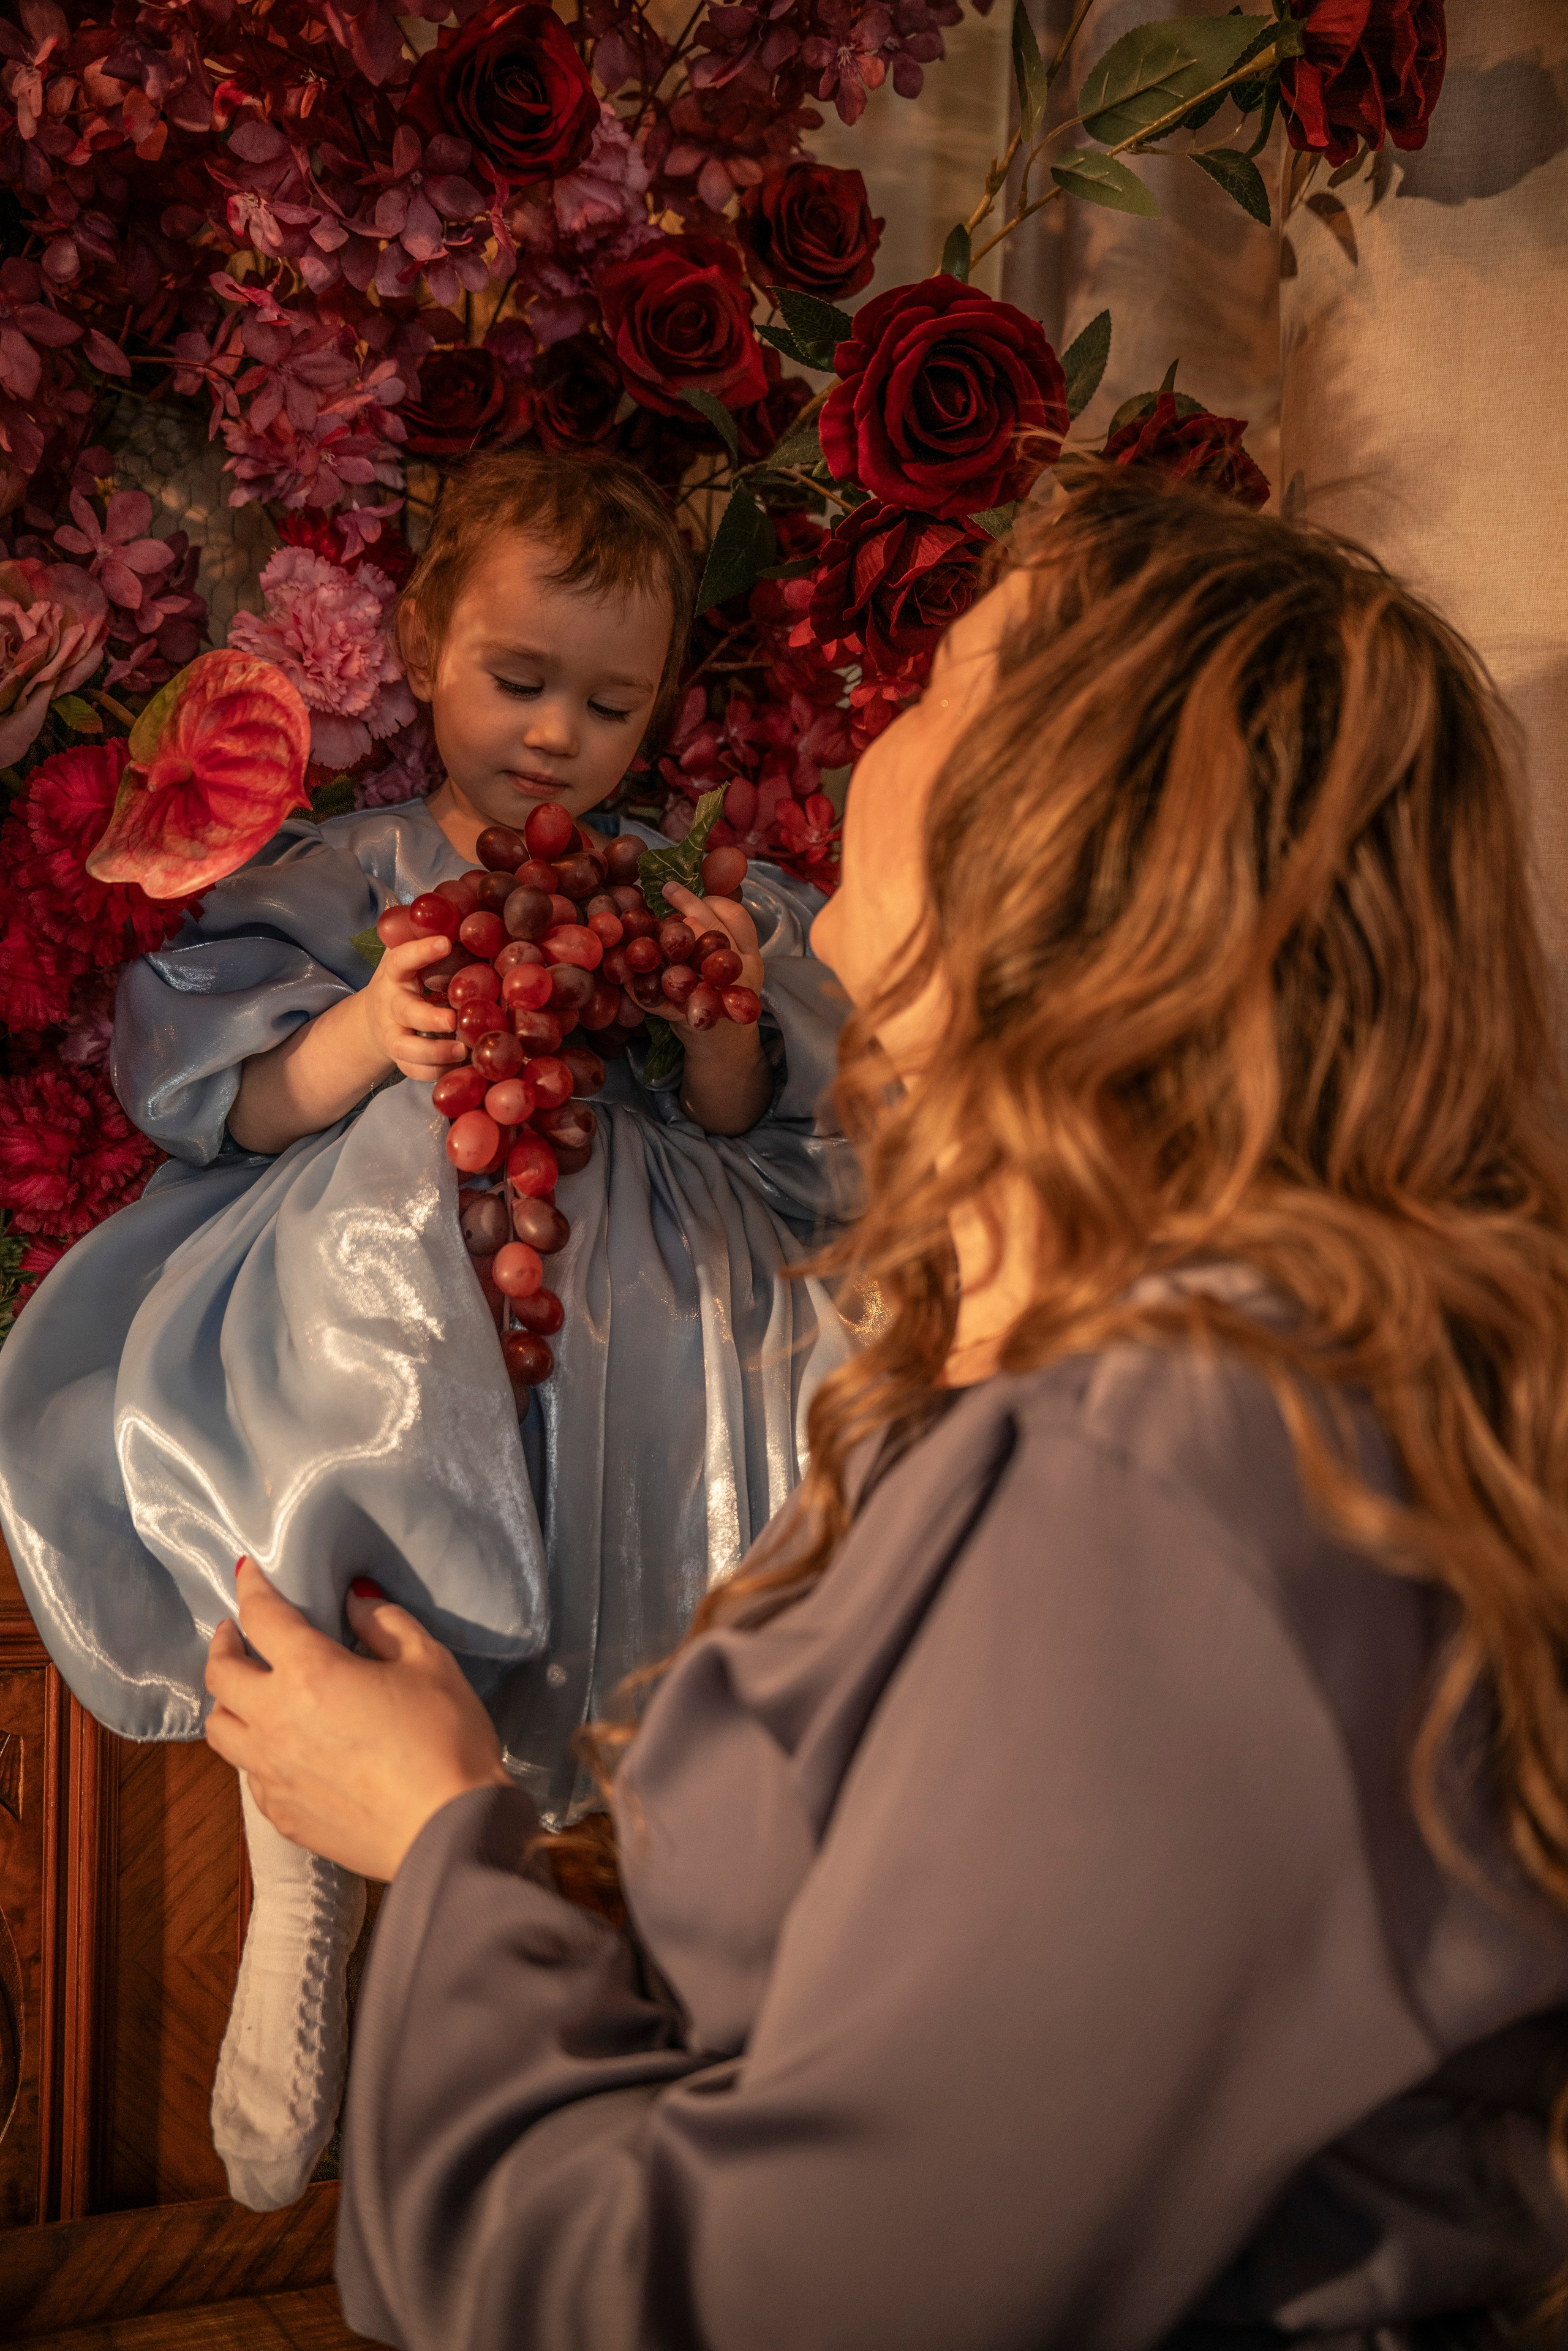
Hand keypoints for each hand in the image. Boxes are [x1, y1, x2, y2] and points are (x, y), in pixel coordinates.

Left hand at [204, 1559, 509, 1880]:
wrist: (447, 1831)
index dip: (251, 1588)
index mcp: (310, 1672)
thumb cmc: (445, 1738)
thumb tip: (354, 1601)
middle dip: (224, 1644)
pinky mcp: (280, 1814)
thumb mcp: (429, 1662)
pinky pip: (247, 1773)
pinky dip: (252, 1750)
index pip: (263, 1617)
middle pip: (221, 1674)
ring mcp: (271, 1772)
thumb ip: (384, 1623)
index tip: (246, 1572)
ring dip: (227, 1701)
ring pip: (219, 1729)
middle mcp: (274, 1720)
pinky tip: (278, 1748)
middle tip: (237, 1633)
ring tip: (247, 1692)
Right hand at [362, 933, 467, 1081]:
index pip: (402, 959)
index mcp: (395, 974)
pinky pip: (415, 1070)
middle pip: (405, 1012)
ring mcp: (393, 1035)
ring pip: (407, 1048)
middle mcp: (391, 1006)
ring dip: (434, 1053)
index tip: (446, 942)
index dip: (421, 951)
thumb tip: (461, 911)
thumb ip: (425, 939)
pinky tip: (462, 1068)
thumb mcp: (407, 957)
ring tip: (463, 1051)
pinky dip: (436, 1073)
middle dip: (429, 1016)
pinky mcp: (400, 1059)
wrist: (375, 1019)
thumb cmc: (405, 980)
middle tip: (454, 1019)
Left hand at [657, 883, 770, 1134]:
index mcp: (748, 954)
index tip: (682, 887)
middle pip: (714, 930)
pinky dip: (641, 990)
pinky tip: (625, 976)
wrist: (724, 1049)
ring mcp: (720, 996)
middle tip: (664, 889)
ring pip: (693, 961)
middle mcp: (740, 972)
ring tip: (640, 929)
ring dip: (664, 942)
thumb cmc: (718, 995)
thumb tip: (676, 890)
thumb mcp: (724, 961)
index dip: (710, 897)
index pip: (736, 916)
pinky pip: (664, 1001)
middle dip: (688, 905)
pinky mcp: (695, 1018)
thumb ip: (709, 931)